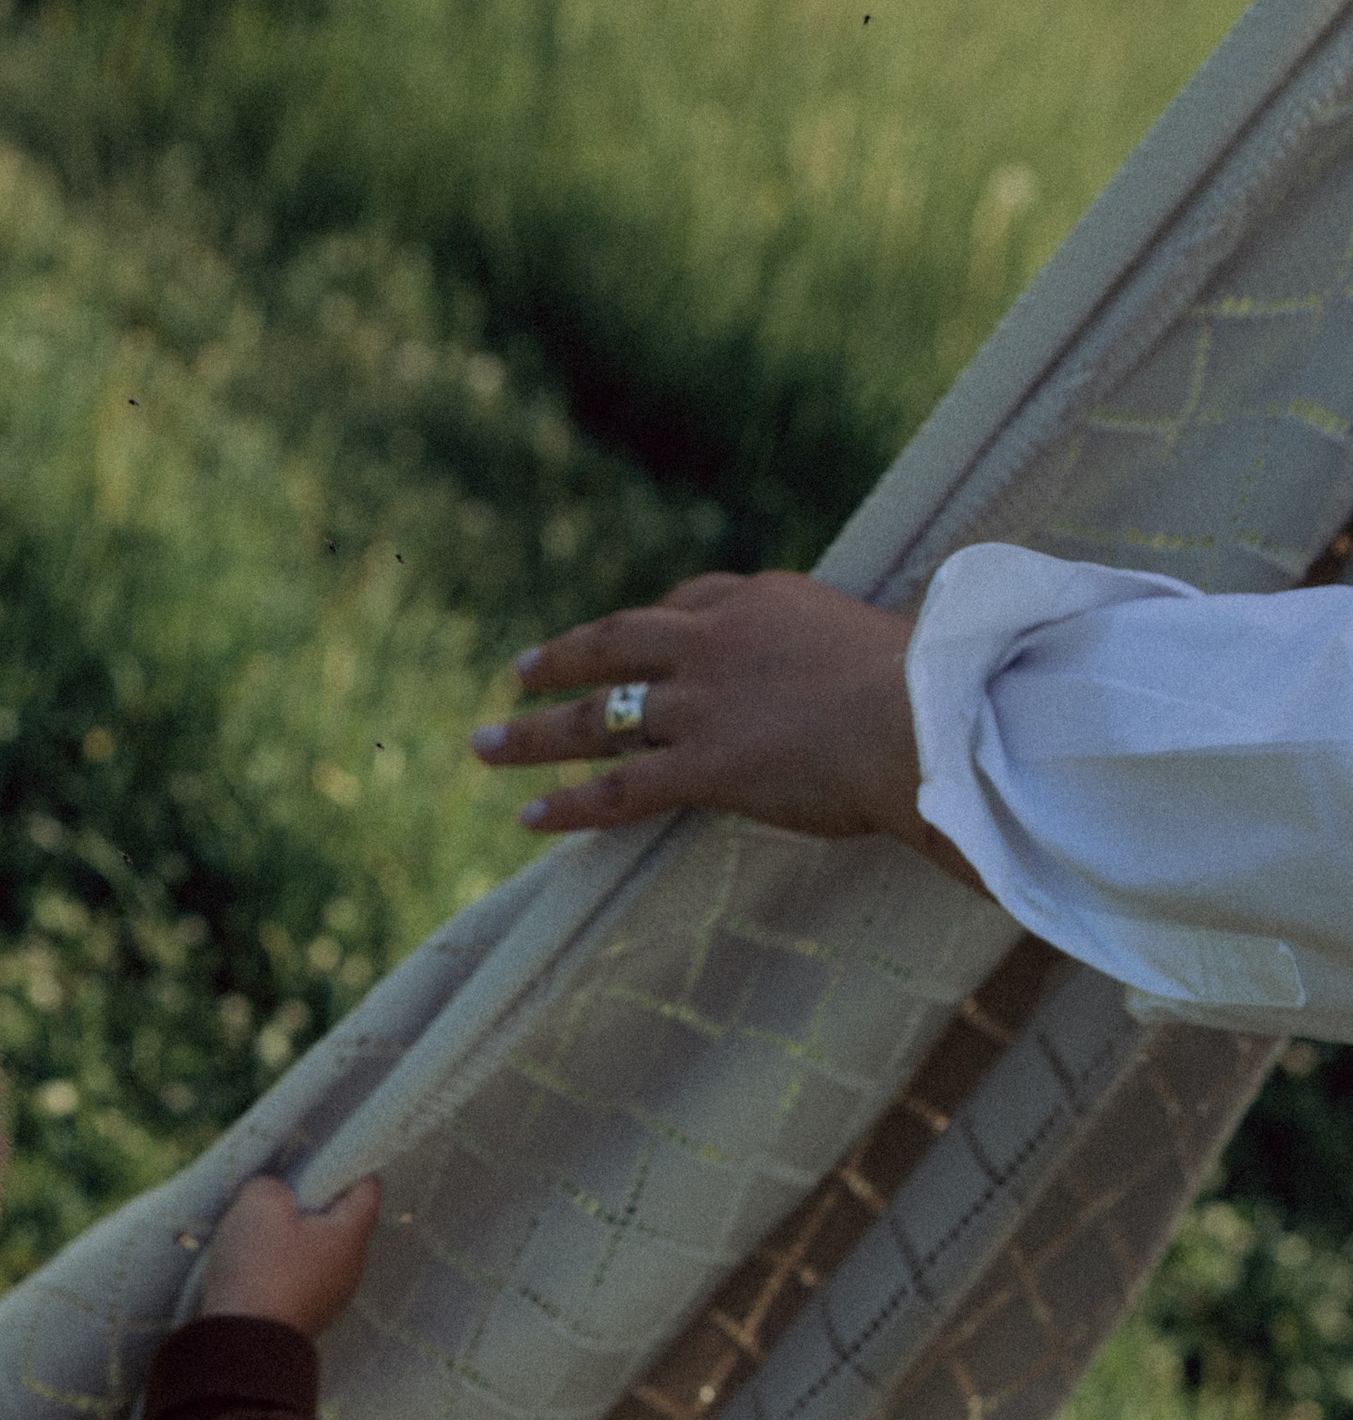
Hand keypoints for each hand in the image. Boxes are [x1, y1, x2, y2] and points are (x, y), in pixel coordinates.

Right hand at [197, 1172, 381, 1337]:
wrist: (242, 1346)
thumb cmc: (259, 1270)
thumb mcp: (259, 1204)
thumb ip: (272, 1185)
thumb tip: (276, 1195)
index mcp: (352, 1236)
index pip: (368, 1186)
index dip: (344, 1165)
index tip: (314, 1161)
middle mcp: (351, 1268)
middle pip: (340, 1218)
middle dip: (311, 1201)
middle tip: (277, 1195)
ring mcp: (331, 1296)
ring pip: (318, 1248)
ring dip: (291, 1235)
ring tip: (258, 1232)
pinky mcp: (307, 1314)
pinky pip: (301, 1276)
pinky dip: (281, 1265)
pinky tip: (253, 1265)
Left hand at [472, 570, 974, 873]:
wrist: (931, 716)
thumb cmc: (935, 688)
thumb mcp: (883, 644)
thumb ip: (844, 655)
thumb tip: (871, 675)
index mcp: (765, 602)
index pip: (688, 601)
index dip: (646, 622)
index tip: (619, 635)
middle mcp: (719, 643)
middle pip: (617, 642)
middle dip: (562, 658)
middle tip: (519, 671)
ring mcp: (704, 704)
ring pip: (598, 716)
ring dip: (533, 733)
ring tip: (483, 744)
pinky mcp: (704, 766)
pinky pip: (616, 789)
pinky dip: (567, 805)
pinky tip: (527, 818)